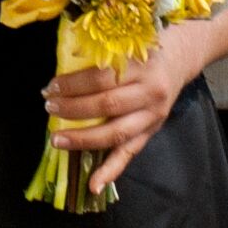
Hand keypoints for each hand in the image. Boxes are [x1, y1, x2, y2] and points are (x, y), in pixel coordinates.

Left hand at [45, 26, 199, 194]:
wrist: (178, 59)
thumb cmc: (143, 47)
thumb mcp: (124, 42)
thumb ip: (100, 53)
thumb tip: (62, 65)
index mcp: (139, 65)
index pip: (100, 78)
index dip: (73, 84)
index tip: (51, 87)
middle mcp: (149, 93)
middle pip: (107, 106)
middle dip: (73, 110)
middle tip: (49, 108)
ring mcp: (152, 116)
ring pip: (116, 133)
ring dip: (83, 139)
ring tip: (57, 139)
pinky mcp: (151, 133)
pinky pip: (129, 154)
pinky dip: (111, 171)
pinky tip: (94, 185)